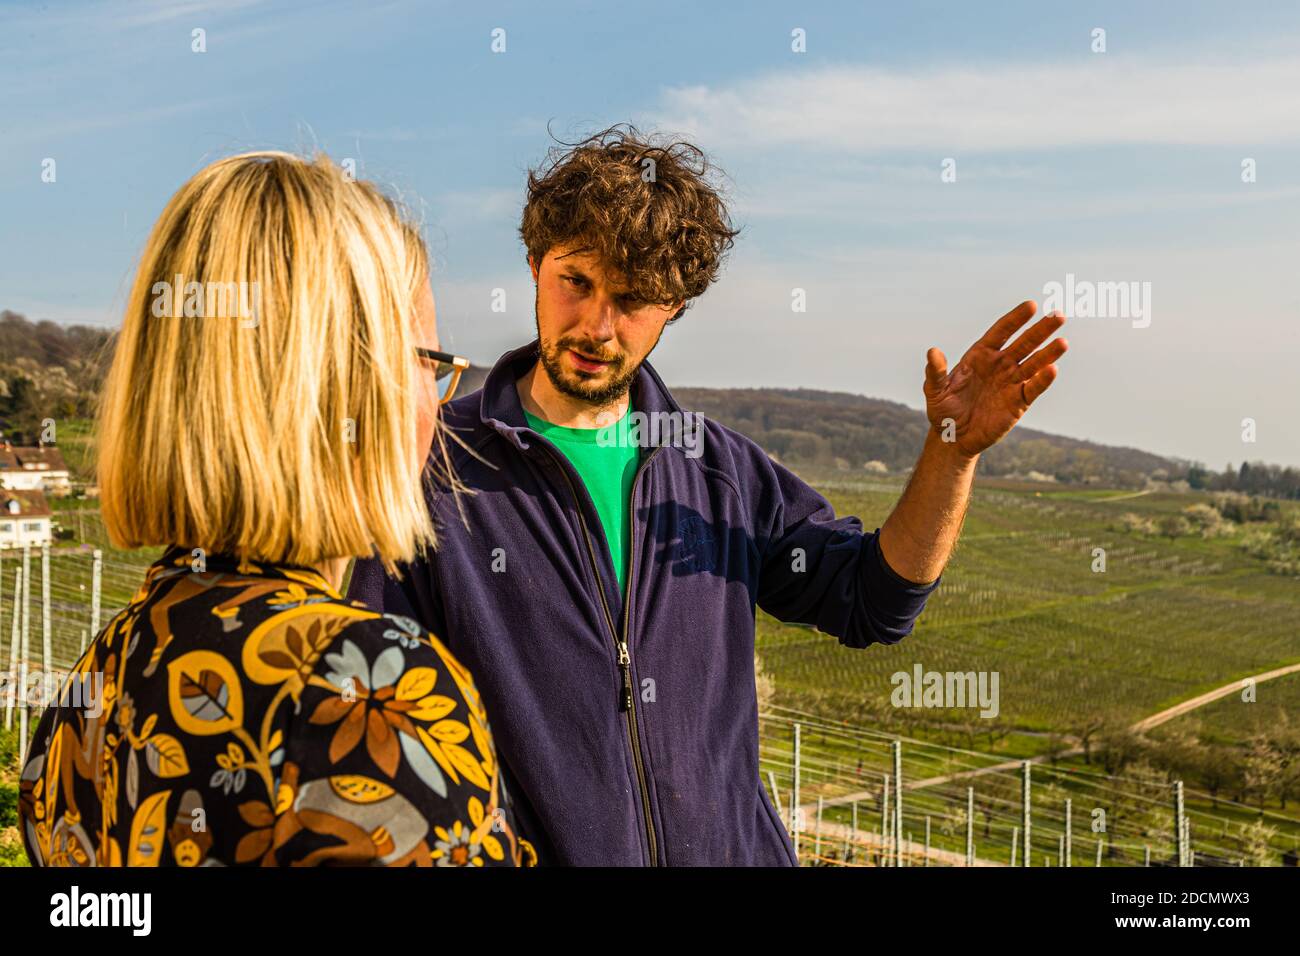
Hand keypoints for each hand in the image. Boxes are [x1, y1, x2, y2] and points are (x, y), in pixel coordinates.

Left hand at [924, 300, 1067, 458]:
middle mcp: (1000, 364)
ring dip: (1048, 353)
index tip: (1031, 305)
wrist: (954, 437)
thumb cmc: (943, 409)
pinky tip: (1052, 370)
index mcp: (981, 355)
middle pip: (1024, 343)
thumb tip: (932, 352)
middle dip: (1041, 330)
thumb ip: (936, 371)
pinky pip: (1033, 388)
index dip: (1015, 319)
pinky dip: (1043, 380)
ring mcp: (1011, 382)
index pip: (1001, 331)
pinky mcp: (1019, 402)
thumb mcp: (935, 390)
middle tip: (1059, 316)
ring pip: (1034, 364)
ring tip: (1062, 342)